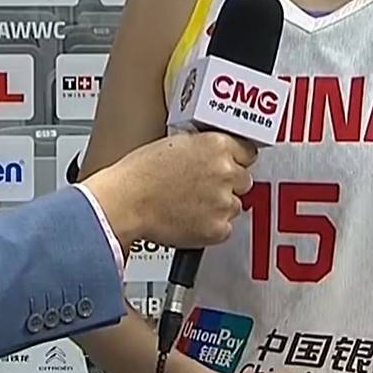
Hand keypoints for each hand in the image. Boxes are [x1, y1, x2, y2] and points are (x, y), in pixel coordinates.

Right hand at [83, 131, 257, 250]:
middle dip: (227, 184)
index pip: (248, 151)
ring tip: (190, 204)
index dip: (235, 160)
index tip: (230, 165)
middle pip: (244, 180)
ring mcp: (224, 202)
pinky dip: (210, 227)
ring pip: (235, 206)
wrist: (124, 204)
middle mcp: (226, 172)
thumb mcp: (175, 144)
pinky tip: (189, 219)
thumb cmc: (139, 174)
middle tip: (202, 187)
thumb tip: (213, 154)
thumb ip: (203, 148)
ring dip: (219, 206)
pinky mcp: (218, 229)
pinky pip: (224, 229)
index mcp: (217, 145)